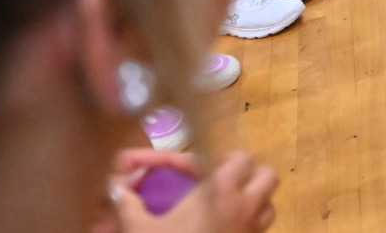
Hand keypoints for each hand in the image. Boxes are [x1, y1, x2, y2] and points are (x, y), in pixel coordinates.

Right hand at [110, 149, 278, 232]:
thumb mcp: (139, 228)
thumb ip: (128, 205)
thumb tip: (115, 187)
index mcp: (220, 191)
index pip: (240, 158)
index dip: (226, 159)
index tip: (209, 167)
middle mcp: (245, 206)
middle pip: (267, 176)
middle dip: (250, 174)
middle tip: (224, 182)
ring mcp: (253, 229)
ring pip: (270, 203)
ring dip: (256, 199)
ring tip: (231, 205)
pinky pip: (263, 228)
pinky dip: (253, 224)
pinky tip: (228, 229)